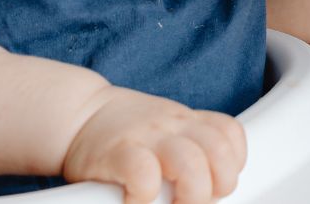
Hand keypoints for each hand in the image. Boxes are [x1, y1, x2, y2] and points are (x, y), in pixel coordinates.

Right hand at [62, 87, 246, 203]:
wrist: (77, 114)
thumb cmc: (123, 130)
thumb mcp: (166, 126)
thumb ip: (191, 146)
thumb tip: (214, 185)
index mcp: (187, 121)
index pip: (230, 134)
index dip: (232, 163)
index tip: (217, 182)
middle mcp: (172, 125)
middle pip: (220, 152)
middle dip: (218, 185)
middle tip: (197, 199)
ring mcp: (147, 137)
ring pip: (191, 163)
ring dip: (190, 193)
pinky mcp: (118, 153)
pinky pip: (145, 174)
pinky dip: (146, 195)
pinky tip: (138, 198)